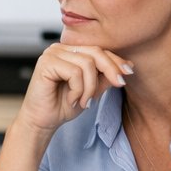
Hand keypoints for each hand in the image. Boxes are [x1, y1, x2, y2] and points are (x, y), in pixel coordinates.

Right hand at [16, 44, 133, 133]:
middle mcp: (59, 48)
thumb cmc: (62, 106)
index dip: (115, 61)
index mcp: (69, 51)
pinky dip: (78, 90)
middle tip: (118, 85)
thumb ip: (105, 77)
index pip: (98, 50)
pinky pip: (74, 73)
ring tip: (84, 101)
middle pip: (95, 52)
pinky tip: (72, 99)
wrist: (42, 122)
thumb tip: (128, 66)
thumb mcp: (91, 90)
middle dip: (110, 70)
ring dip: (90, 87)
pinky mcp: (46, 63)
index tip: (129, 73)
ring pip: (86, 64)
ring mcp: (51, 54)